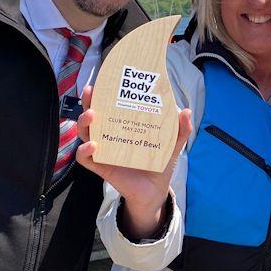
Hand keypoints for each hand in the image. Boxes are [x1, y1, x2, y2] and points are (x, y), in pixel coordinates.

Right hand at [75, 85, 191, 238]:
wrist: (156, 191)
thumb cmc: (159, 163)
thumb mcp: (172, 144)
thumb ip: (180, 130)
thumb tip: (186, 111)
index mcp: (124, 125)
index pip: (109, 105)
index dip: (103, 92)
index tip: (102, 79)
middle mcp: (110, 135)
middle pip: (92, 115)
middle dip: (88, 101)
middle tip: (91, 92)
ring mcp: (104, 150)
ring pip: (85, 133)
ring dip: (84, 122)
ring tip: (92, 115)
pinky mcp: (101, 167)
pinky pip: (85, 158)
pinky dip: (85, 151)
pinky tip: (93, 145)